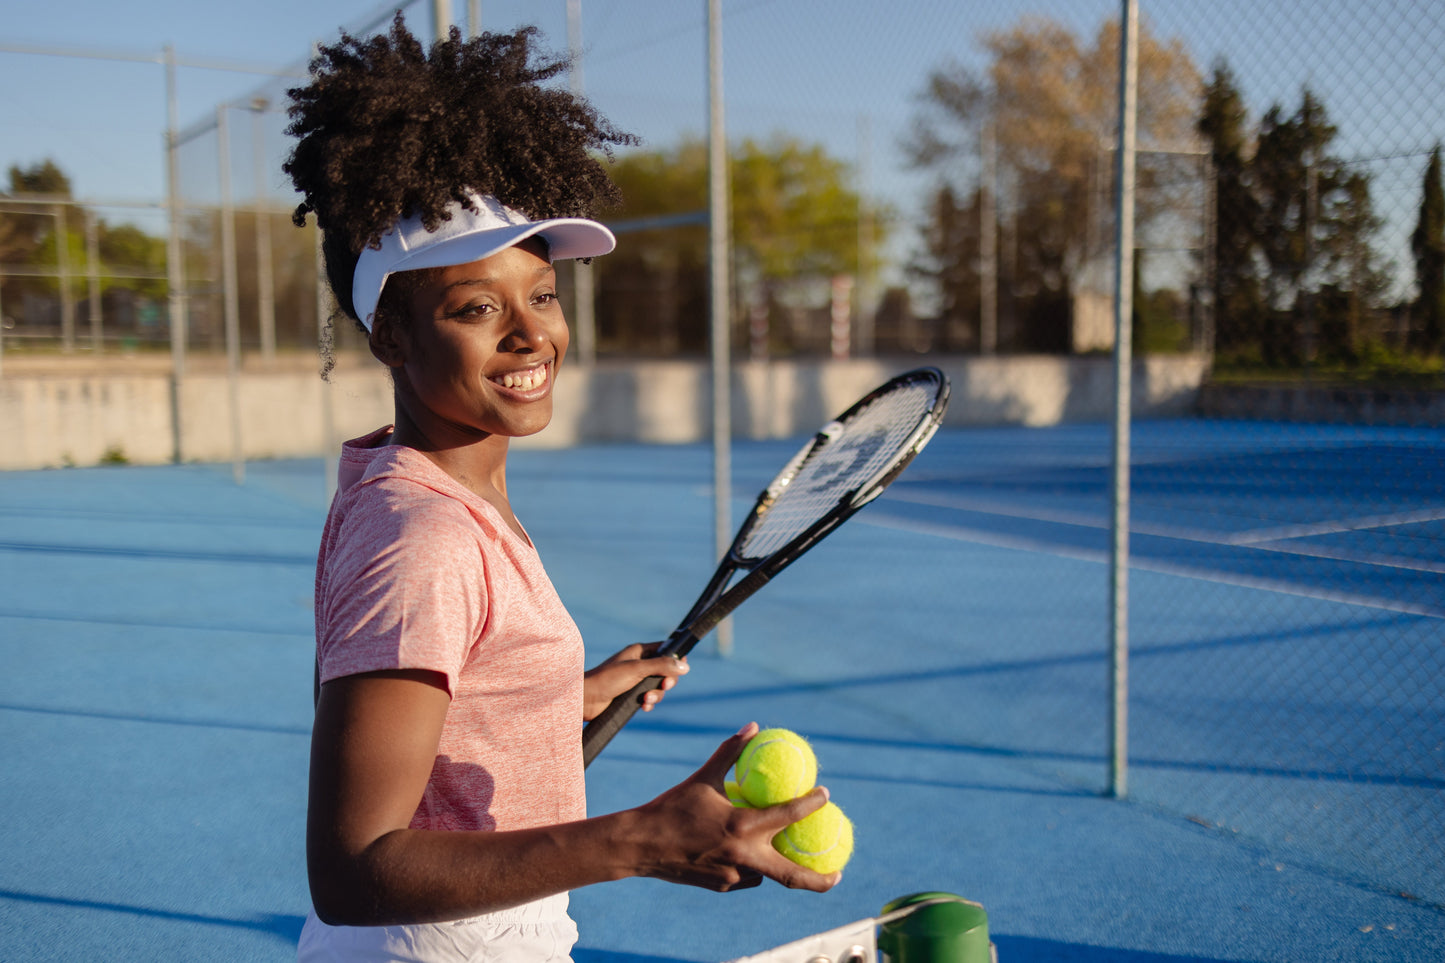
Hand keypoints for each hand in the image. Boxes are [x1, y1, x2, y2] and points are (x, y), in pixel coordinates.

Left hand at [583, 642, 688, 720]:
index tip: (681, 668)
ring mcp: (635, 680)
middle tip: (664, 686)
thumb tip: (685, 666)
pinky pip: (649, 698)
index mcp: (639, 652)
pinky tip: (643, 707)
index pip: (665, 649)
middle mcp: (639, 664)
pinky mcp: (631, 694)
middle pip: (665, 670)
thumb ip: (661, 666)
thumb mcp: (637, 670)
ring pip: (658, 687)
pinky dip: (649, 703)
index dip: (675, 658)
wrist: (586, 699)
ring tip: (646, 700)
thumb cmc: (607, 679)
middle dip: (667, 681)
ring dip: (656, 695)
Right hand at [630, 722, 841, 892]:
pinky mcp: (722, 886)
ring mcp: (733, 876)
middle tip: (838, 872)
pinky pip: (746, 876)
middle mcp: (743, 857)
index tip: (827, 795)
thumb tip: (753, 726)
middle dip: (821, 880)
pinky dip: (752, 864)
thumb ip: (730, 752)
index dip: (813, 804)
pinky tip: (747, 852)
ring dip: (776, 862)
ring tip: (786, 850)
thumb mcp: (703, 777)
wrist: (640, 845)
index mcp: (742, 827)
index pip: (789, 816)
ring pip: (766, 872)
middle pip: (793, 876)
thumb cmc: (671, 807)